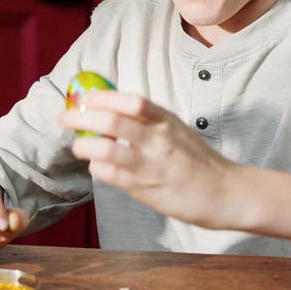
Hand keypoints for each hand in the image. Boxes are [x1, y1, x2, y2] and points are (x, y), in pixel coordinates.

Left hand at [58, 91, 242, 229]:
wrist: (225, 192)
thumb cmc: (196, 159)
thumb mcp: (175, 129)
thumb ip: (146, 120)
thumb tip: (106, 108)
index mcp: (166, 120)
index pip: (130, 101)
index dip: (101, 96)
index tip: (81, 97)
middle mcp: (159, 140)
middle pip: (112, 121)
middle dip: (80, 118)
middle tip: (65, 118)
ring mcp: (152, 165)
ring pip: (106, 149)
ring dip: (83, 146)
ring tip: (78, 146)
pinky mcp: (145, 189)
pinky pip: (110, 175)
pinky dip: (97, 167)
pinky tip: (97, 165)